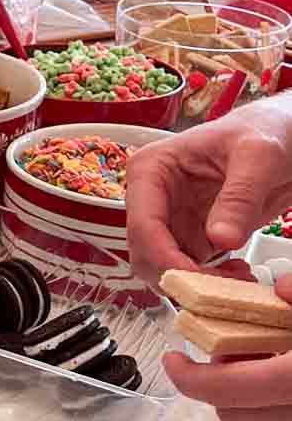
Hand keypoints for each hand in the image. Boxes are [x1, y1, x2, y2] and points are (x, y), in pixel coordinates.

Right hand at [126, 99, 291, 283]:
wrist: (287, 134)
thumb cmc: (266, 130)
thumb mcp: (258, 156)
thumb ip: (239, 197)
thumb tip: (220, 238)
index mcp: (153, 169)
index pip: (143, 224)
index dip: (165, 258)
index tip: (197, 281)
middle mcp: (153, 197)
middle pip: (146, 254)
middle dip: (180, 277)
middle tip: (222, 289)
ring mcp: (171, 219)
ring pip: (164, 269)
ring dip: (195, 285)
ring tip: (237, 280)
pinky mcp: (191, 236)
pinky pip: (188, 271)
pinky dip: (209, 283)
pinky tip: (237, 273)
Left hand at [164, 274, 291, 420]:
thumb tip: (282, 288)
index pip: (224, 391)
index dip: (188, 377)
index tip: (172, 360)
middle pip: (231, 411)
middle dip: (222, 381)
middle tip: (233, 348)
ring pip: (255, 420)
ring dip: (250, 392)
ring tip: (268, 355)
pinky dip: (273, 401)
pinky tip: (284, 369)